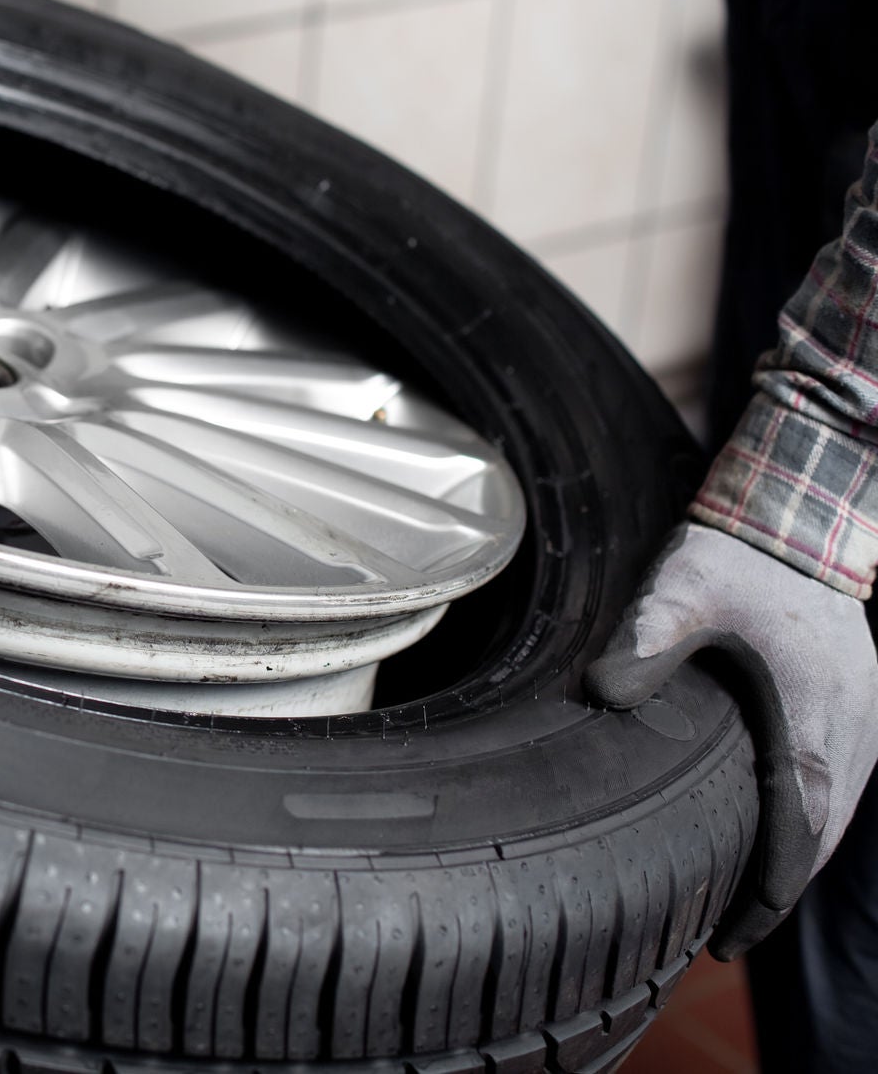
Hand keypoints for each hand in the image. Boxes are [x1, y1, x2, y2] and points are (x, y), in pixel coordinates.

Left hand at [587, 522, 877, 955]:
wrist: (793, 518)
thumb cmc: (734, 557)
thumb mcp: (678, 592)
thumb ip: (642, 645)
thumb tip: (604, 694)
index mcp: (812, 717)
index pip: (800, 833)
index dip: (767, 894)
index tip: (731, 938)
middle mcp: (851, 729)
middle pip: (823, 837)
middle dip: (779, 893)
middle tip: (728, 938)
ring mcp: (860, 718)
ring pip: (836, 812)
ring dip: (798, 858)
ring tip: (748, 903)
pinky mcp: (852, 704)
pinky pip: (838, 781)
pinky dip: (811, 819)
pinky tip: (776, 833)